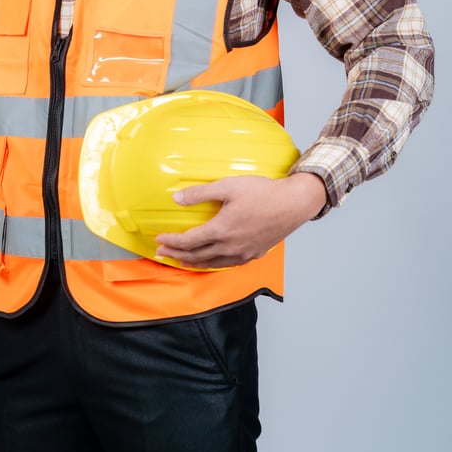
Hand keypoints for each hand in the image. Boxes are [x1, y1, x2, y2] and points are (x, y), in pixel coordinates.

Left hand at [155, 172, 327, 268]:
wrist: (293, 204)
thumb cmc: (262, 193)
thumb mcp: (228, 186)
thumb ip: (200, 193)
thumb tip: (177, 198)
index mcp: (221, 230)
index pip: (189, 241)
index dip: (171, 242)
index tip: (159, 240)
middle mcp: (230, 246)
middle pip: (197, 255)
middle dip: (176, 254)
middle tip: (162, 253)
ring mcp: (243, 253)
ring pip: (212, 263)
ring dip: (193, 262)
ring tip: (181, 261)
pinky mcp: (254, 254)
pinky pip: (228, 264)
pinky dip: (213, 263)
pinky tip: (212, 260)